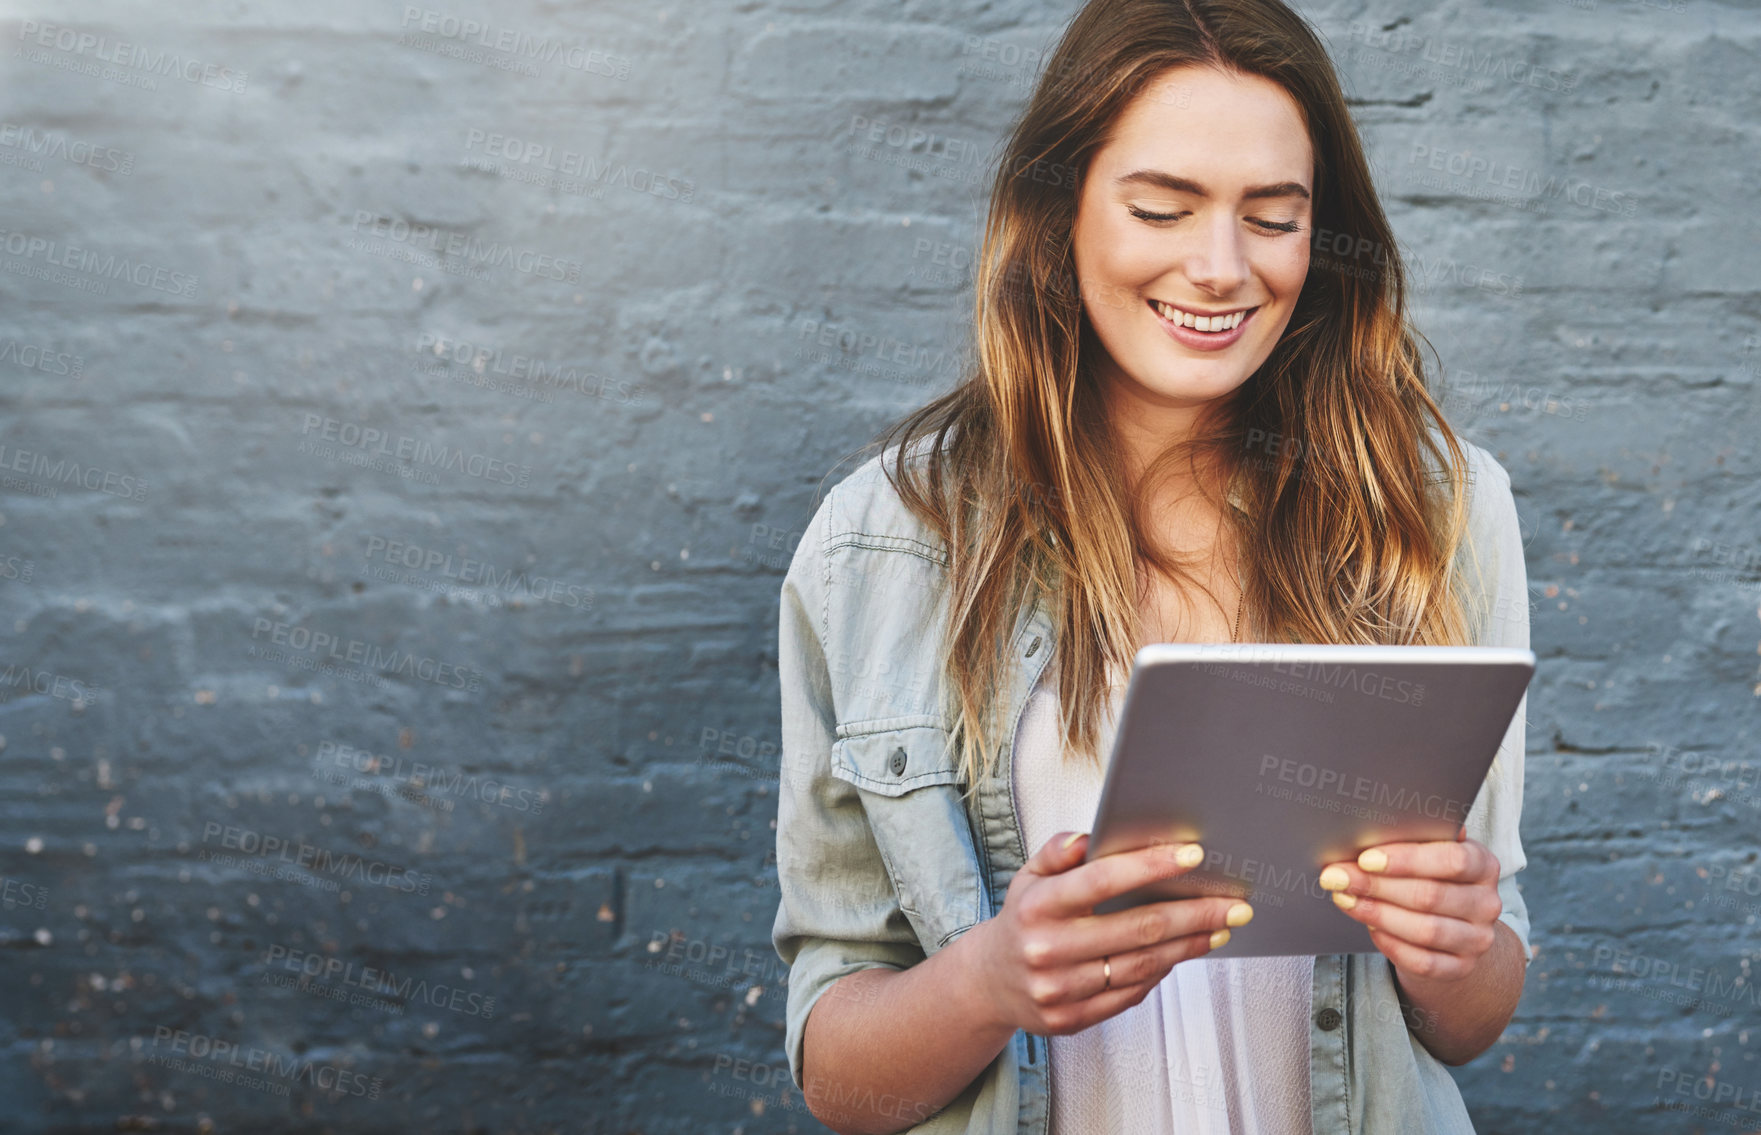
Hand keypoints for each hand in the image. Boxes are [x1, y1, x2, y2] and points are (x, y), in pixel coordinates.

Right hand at [966, 831, 1252, 1036]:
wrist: (989, 982)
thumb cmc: (1023, 919)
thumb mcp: (1029, 876)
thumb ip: (1058, 851)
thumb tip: (1091, 837)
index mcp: (1038, 905)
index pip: (1101, 881)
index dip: (1150, 866)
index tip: (1193, 855)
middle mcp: (1047, 948)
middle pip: (1137, 928)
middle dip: (1194, 913)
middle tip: (1234, 904)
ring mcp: (1059, 989)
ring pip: (1141, 965)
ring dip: (1189, 945)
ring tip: (1220, 927)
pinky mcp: (1072, 1019)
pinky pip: (1130, 993)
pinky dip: (1162, 971)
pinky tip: (1183, 952)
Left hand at [1318, 825, 1502, 982]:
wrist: (1454, 926)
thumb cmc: (1432, 876)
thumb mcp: (1430, 852)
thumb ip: (1412, 839)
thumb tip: (1369, 828)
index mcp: (1484, 864)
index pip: (1452, 860)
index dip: (1407, 860)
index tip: (1366, 859)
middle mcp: (1487, 903)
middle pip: (1430, 896)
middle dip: (1377, 886)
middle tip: (1338, 877)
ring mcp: (1478, 939)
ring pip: (1425, 930)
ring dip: (1377, 914)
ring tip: (1346, 899)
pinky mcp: (1462, 968)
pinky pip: (1422, 961)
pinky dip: (1390, 943)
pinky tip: (1369, 927)